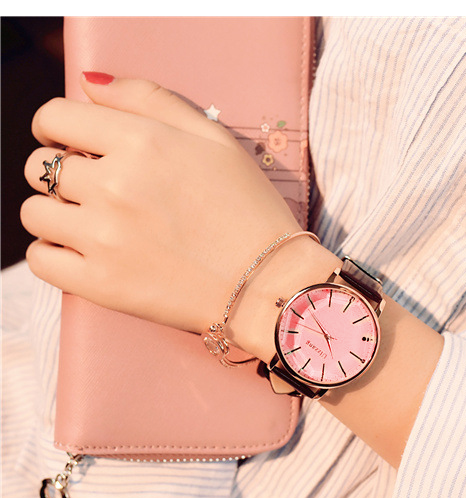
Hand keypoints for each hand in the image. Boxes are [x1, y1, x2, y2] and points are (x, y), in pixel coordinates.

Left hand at [21, 74, 300, 334]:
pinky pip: (40, 261)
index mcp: (141, 142)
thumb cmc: (249, 209)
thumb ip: (149, 98)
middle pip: (41, 167)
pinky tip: (84, 253)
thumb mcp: (214, 139)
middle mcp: (115, 186)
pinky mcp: (103, 285)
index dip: (56, 127)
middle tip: (96, 188)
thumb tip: (88, 83)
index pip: (54, 118)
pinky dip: (54, 254)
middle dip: (62, 171)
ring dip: (56, 213)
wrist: (268, 282)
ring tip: (92, 223)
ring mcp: (105, 239)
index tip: (69, 142)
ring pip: (35, 213)